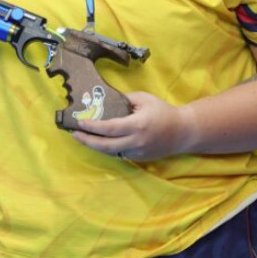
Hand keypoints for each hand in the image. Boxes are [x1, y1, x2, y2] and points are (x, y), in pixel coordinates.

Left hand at [70, 91, 195, 160]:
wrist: (183, 132)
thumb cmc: (163, 111)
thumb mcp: (144, 99)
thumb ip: (124, 99)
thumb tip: (105, 100)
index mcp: (137, 125)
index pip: (109, 128)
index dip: (92, 126)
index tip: (79, 122)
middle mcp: (136, 142)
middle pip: (105, 145)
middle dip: (87, 140)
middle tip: (73, 134)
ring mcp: (137, 153)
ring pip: (110, 152)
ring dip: (95, 145)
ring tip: (82, 137)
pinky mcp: (138, 159)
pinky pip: (119, 153)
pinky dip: (107, 147)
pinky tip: (99, 141)